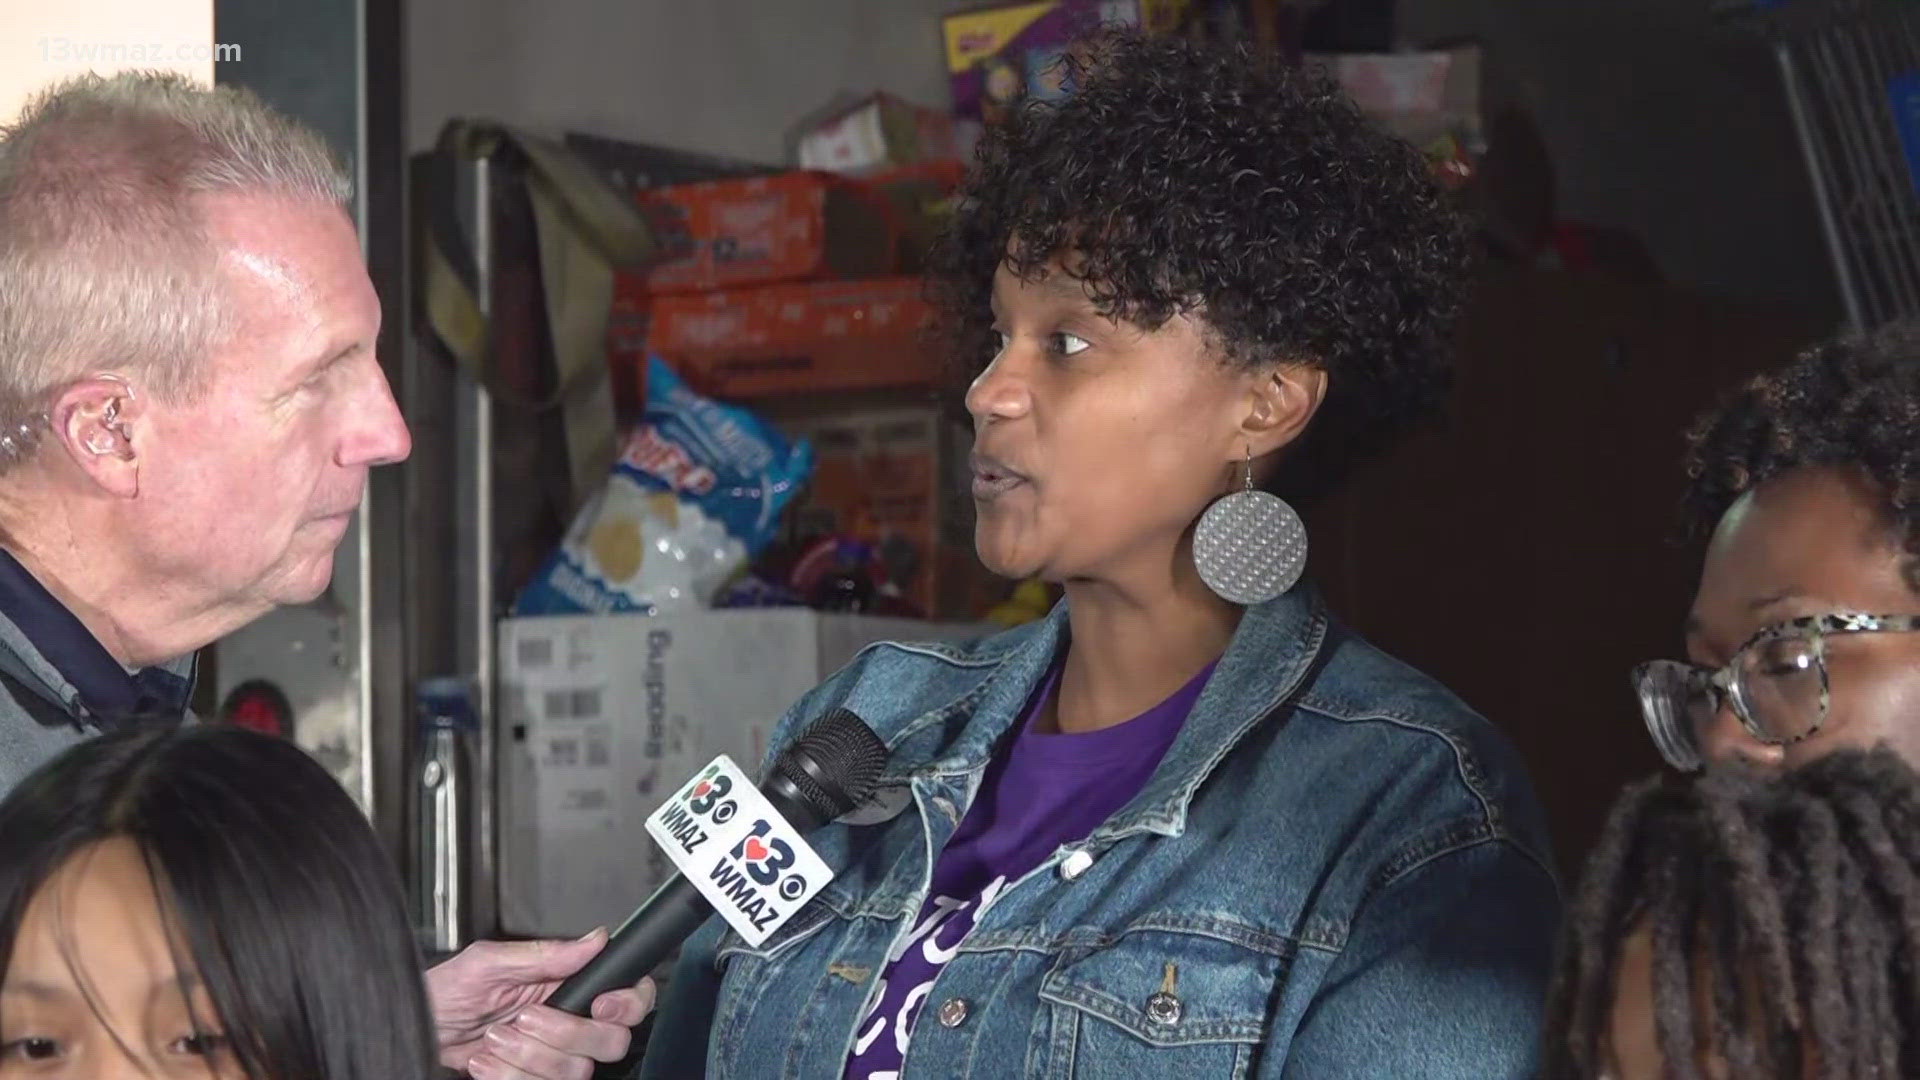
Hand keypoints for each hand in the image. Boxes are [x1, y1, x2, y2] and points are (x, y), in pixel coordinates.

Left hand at [427, 928, 655, 1079]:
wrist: (418, 1029)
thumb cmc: (446, 991)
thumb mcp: (490, 962)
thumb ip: (545, 953)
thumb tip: (594, 938)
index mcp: (567, 985)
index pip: (629, 996)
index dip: (627, 1003)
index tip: (599, 1006)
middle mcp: (568, 1022)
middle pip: (610, 1041)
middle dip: (563, 1034)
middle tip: (524, 1018)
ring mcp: (552, 1056)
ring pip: (574, 1071)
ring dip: (525, 1056)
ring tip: (494, 1037)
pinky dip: (507, 1076)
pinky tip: (487, 1061)